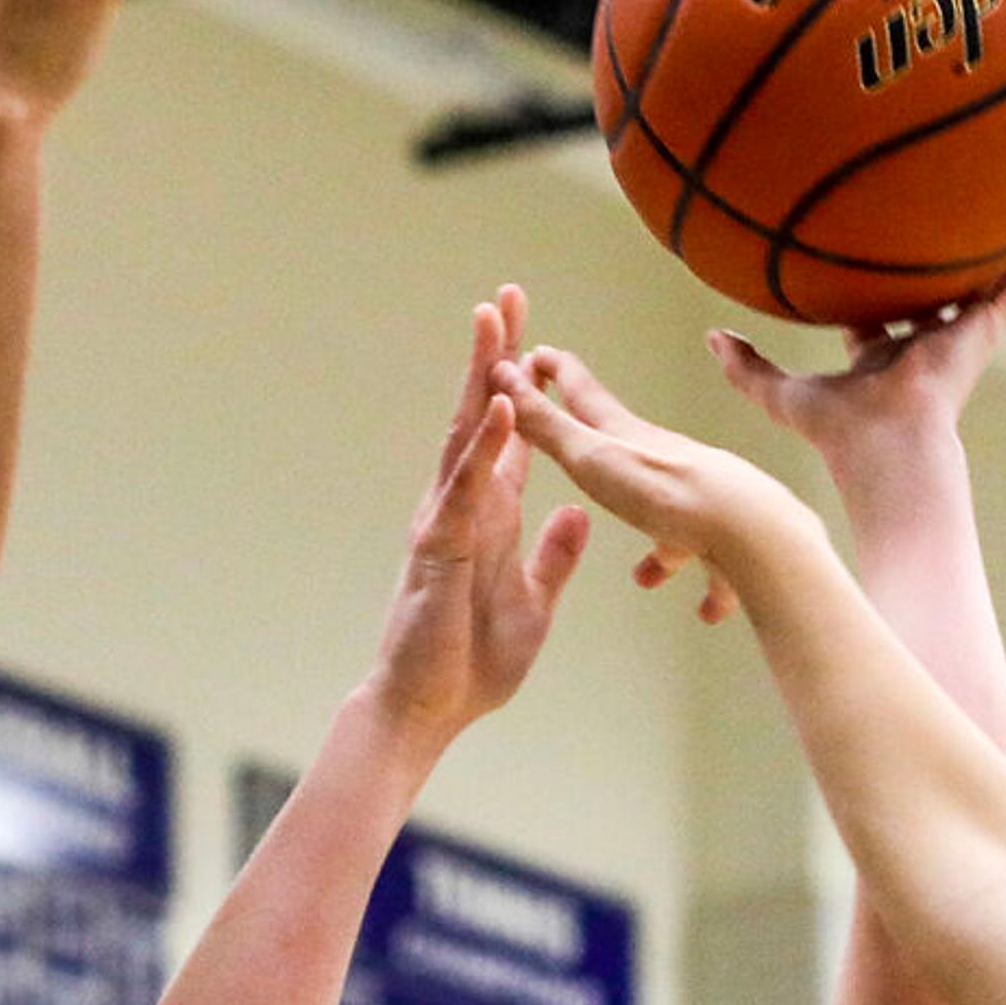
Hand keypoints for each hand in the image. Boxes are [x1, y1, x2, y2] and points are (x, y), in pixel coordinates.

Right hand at [366, 288, 591, 738]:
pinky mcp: (440, 546)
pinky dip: (485, 446)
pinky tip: (504, 408)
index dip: (525, 383)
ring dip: (483, 377)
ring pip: (467, 434)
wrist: (429, 709)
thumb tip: (576, 513)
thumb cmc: (472, 663)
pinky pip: (466, 487)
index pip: (513, 434)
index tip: (536, 333)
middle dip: (496, 354)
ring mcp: (448, 520)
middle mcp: (465, 505)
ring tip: (492, 322)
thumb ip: (553, 556)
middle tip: (508, 295)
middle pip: (484, 414)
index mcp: (491, 516)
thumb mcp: (536, 603)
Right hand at [495, 344, 827, 626]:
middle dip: (605, 452)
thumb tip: (502, 372)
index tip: (539, 353)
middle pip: (628, 455)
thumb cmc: (664, 492)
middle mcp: (666, 465)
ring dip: (659, 545)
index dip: (558, 372)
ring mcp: (700, 506)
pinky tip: (706, 611)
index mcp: (628, 440)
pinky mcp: (726, 547)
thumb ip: (545, 425)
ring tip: (647, 572)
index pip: (584, 396)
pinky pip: (712, 569)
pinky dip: (708, 587)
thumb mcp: (590, 457)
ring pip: (673, 521)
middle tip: (587, 445)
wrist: (748, 529)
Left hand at [707, 218, 1005, 482]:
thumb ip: (745, 368)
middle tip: (943, 215)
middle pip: (934, 289)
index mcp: (882, 354)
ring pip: (986, 277)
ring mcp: (959, 334)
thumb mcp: (780, 395)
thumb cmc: (837, 432)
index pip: (878, 313)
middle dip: (939, 259)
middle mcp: (924, 341)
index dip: (871, 286)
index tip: (871, 255)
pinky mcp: (985, 329)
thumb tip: (711, 338)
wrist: (886, 447)